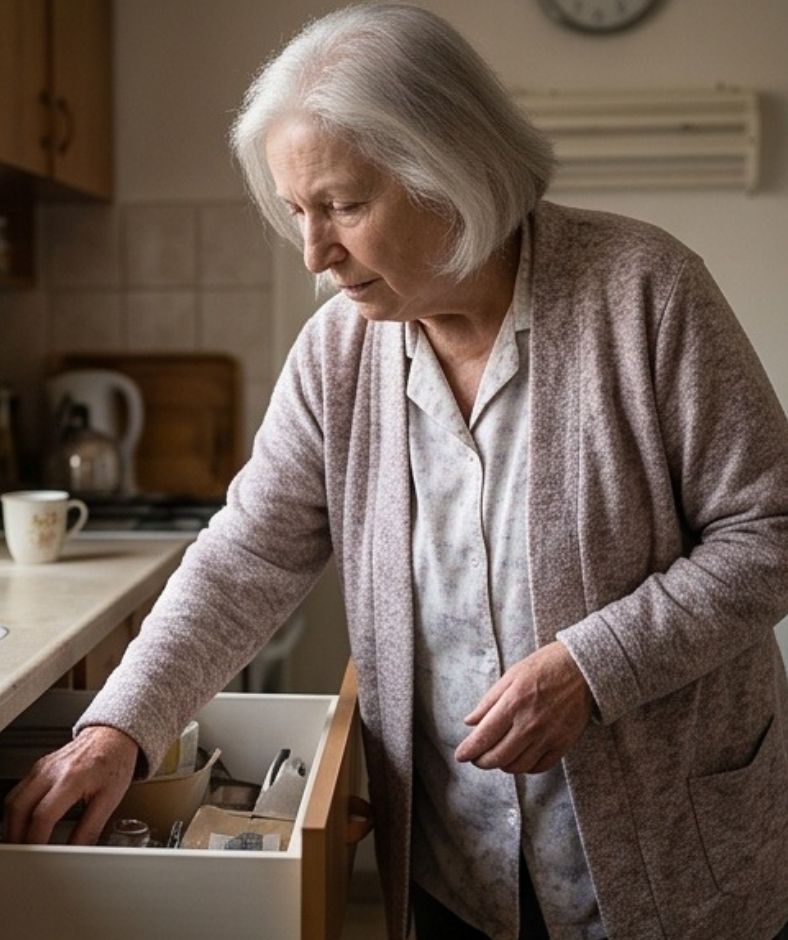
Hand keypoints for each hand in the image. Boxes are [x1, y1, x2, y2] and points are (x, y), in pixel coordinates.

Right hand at [3, 725, 138, 844]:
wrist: (113, 736)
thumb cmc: (115, 762)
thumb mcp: (110, 799)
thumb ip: (90, 828)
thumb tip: (75, 852)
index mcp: (72, 778)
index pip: (43, 816)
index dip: (37, 840)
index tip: (39, 856)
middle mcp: (52, 771)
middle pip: (19, 808)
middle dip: (16, 836)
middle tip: (24, 854)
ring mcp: (42, 767)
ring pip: (13, 800)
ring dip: (13, 825)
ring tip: (24, 843)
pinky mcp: (38, 767)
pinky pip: (19, 792)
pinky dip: (17, 812)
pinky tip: (26, 824)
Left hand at [455, 641, 592, 773]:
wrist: (584, 668)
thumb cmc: (545, 666)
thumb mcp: (511, 675)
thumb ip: (489, 702)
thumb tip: (469, 722)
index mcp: (513, 703)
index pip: (484, 736)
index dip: (469, 750)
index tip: (460, 756)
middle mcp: (530, 723)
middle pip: (498, 757)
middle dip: (482, 762)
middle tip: (476, 758)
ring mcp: (548, 736)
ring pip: (518, 766)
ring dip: (503, 765)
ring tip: (497, 757)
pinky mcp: (564, 743)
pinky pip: (540, 767)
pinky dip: (526, 767)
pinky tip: (520, 757)